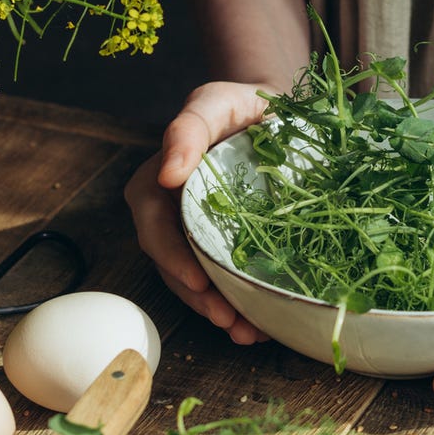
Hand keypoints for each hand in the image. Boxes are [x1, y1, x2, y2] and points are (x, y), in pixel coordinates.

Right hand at [125, 81, 277, 344]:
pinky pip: (225, 281)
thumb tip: (167, 174)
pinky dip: (241, 306)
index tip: (199, 284)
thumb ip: (188, 129)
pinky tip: (261, 325)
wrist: (278, 113)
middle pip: (175, 266)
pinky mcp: (228, 245)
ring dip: (220, 312)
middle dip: (199, 299)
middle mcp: (172, 214)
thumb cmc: (240, 103)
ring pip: (198, 282)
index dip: (174, 260)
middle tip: (228, 320)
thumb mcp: (215, 101)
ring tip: (248, 333)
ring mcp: (200, 233)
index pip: (155, 229)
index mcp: (159, 184)